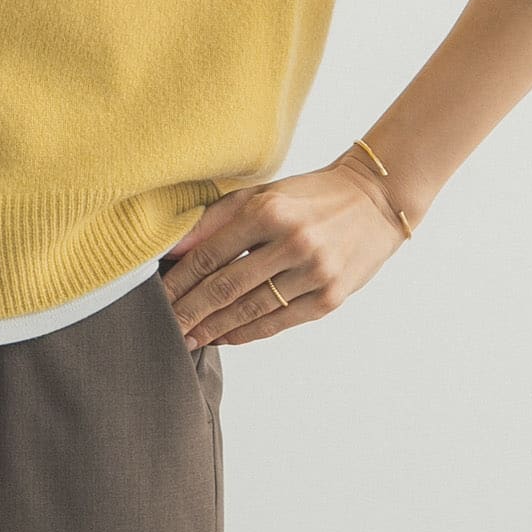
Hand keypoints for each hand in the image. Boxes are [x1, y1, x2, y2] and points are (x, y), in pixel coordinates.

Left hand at [157, 152, 413, 346]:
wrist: (374, 200)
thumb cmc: (309, 196)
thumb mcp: (261, 194)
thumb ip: (215, 219)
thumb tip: (171, 250)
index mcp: (268, 210)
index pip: (210, 254)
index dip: (180, 281)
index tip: (157, 298)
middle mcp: (292, 242)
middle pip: (226, 287)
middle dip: (190, 311)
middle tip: (166, 328)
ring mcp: (314, 273)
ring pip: (251, 310)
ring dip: (215, 328)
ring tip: (190, 338)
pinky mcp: (330, 297)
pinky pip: (279, 322)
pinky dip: (248, 333)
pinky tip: (225, 337)